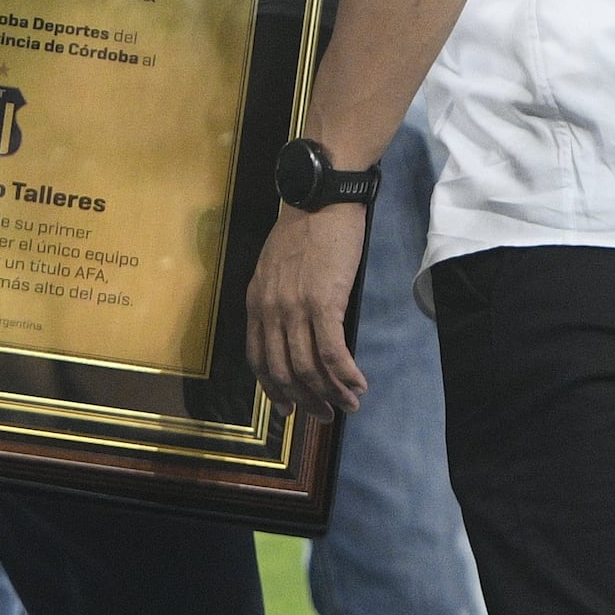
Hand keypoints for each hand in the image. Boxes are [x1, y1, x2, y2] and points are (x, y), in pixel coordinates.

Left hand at [245, 200, 370, 416]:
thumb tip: (291, 332)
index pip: (258, 360)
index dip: (274, 390)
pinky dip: (346, 375)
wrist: (321, 199)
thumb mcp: (275, 267)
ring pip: (309, 368)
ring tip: (349, 406)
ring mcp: (295, 308)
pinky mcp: (323, 303)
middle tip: (325, 415)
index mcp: (256, 303)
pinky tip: (359, 385)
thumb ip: (276, 300)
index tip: (290, 408)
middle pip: (283, 371)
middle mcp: (270, 310)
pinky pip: (332, 352)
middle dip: (305, 400)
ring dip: (331, 393)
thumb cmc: (304, 229)